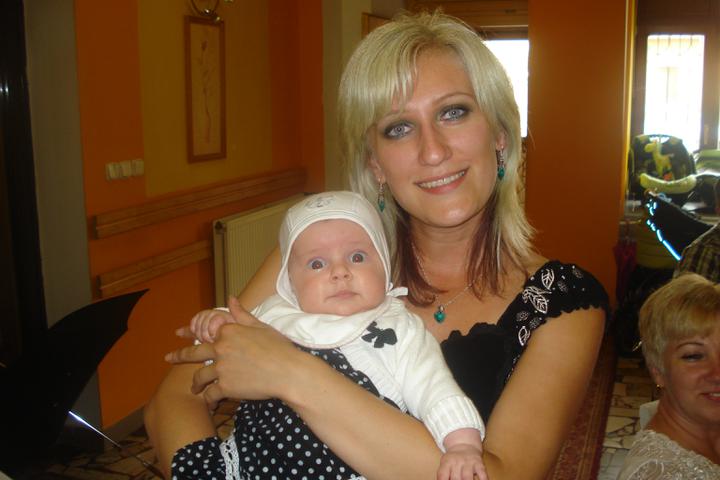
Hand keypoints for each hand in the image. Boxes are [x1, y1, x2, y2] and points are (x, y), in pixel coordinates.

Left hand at [165, 297, 298, 408]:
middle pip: (193, 353)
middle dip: (178, 356)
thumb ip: (242, 314)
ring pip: (200, 377)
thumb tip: (230, 298)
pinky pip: (211, 393)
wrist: (288, 372)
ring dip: (195, 384)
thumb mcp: (261, 326)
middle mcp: (221, 348)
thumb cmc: (279, 347)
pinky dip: (209, 398)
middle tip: (168, 358)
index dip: (192, 333)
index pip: (206, 332)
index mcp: (228, 331)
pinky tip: (210, 402)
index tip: (182, 333)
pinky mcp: (225, 386)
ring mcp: (221, 368)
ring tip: (194, 389)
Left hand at [437, 443, 487, 479]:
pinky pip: (482, 474)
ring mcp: (469, 463)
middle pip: (455, 478)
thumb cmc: (453, 459)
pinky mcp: (479, 464)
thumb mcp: (445, 464)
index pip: (442, 475)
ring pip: (467, 477)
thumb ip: (444, 475)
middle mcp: (457, 462)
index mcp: (447, 462)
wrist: (465, 445)